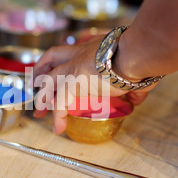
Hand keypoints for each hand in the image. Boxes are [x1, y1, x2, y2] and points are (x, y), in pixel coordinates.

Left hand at [32, 36, 155, 133]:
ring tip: (38, 112)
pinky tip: (58, 128)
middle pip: (51, 59)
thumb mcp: (135, 72)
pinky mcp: (73, 81)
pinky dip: (57, 116)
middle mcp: (80, 53)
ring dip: (41, 96)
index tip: (59, 71)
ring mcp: (74, 67)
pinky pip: (60, 102)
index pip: (72, 52)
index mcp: (94, 48)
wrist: (137, 53)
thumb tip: (135, 100)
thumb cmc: (142, 57)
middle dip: (41, 72)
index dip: (63, 61)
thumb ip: (133, 87)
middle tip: (35, 86)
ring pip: (49, 80)